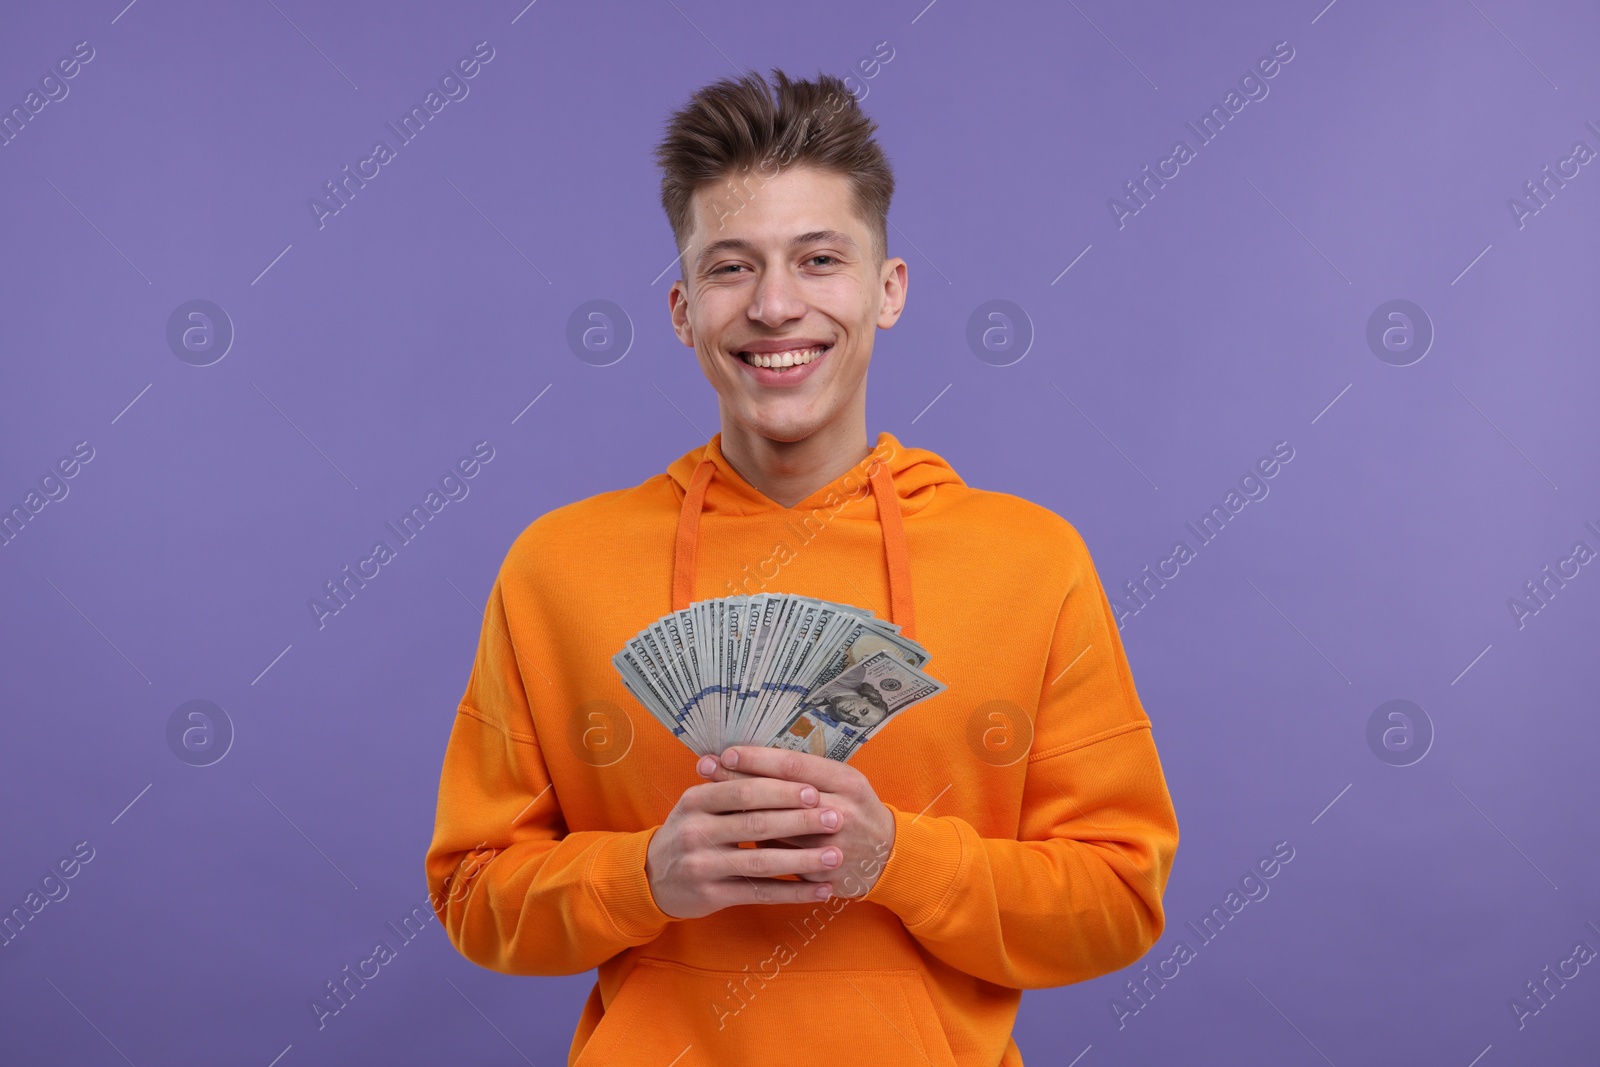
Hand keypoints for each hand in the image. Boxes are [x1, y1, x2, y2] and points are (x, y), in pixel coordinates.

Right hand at [645, 761, 845, 919]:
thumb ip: (730, 785)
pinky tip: (820, 890)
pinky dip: (793, 893)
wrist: (651, 877)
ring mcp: (702, 865)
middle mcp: (696, 831)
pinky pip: (759, 894)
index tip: (816, 791)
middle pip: (756, 824)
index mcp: (696, 801)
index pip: (744, 790)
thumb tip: (778, 761)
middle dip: (800, 821)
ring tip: (836, 856)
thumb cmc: (688, 833)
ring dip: (803, 860)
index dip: (781, 790)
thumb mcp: (697, 804)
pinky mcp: (711, 895)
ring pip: (760, 862)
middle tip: (835, 818)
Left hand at [698, 746, 895, 897]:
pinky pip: (780, 860)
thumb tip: (755, 758)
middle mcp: (841, 811)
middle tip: (705, 768)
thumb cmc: (855, 810)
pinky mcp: (822, 874)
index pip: (794, 765)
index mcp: (846, 781)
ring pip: (775, 829)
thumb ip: (808, 773)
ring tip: (708, 803)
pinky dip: (754, 848)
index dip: (757, 758)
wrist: (887, 857)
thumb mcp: (843, 782)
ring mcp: (832, 846)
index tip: (726, 751)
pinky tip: (729, 839)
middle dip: (737, 780)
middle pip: (779, 794)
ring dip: (739, 815)